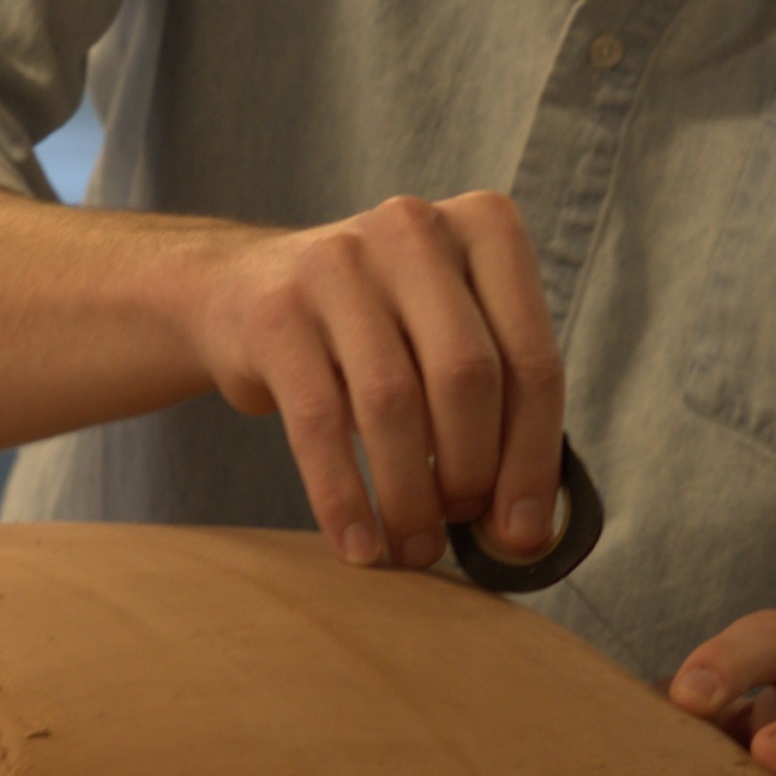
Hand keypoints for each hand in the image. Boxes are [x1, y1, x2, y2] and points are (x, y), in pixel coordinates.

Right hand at [175, 191, 565, 570]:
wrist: (243, 292)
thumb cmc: (378, 332)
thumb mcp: (447, 340)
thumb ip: (499, 414)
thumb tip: (527, 535)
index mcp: (484, 229)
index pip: (532, 358)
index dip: (533, 458)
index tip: (523, 533)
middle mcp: (414, 229)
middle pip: (467, 376)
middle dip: (472, 472)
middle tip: (460, 526)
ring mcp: (338, 262)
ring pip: (392, 401)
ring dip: (409, 495)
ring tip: (413, 547)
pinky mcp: (275, 311)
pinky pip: (318, 422)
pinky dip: (342, 496)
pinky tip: (357, 543)